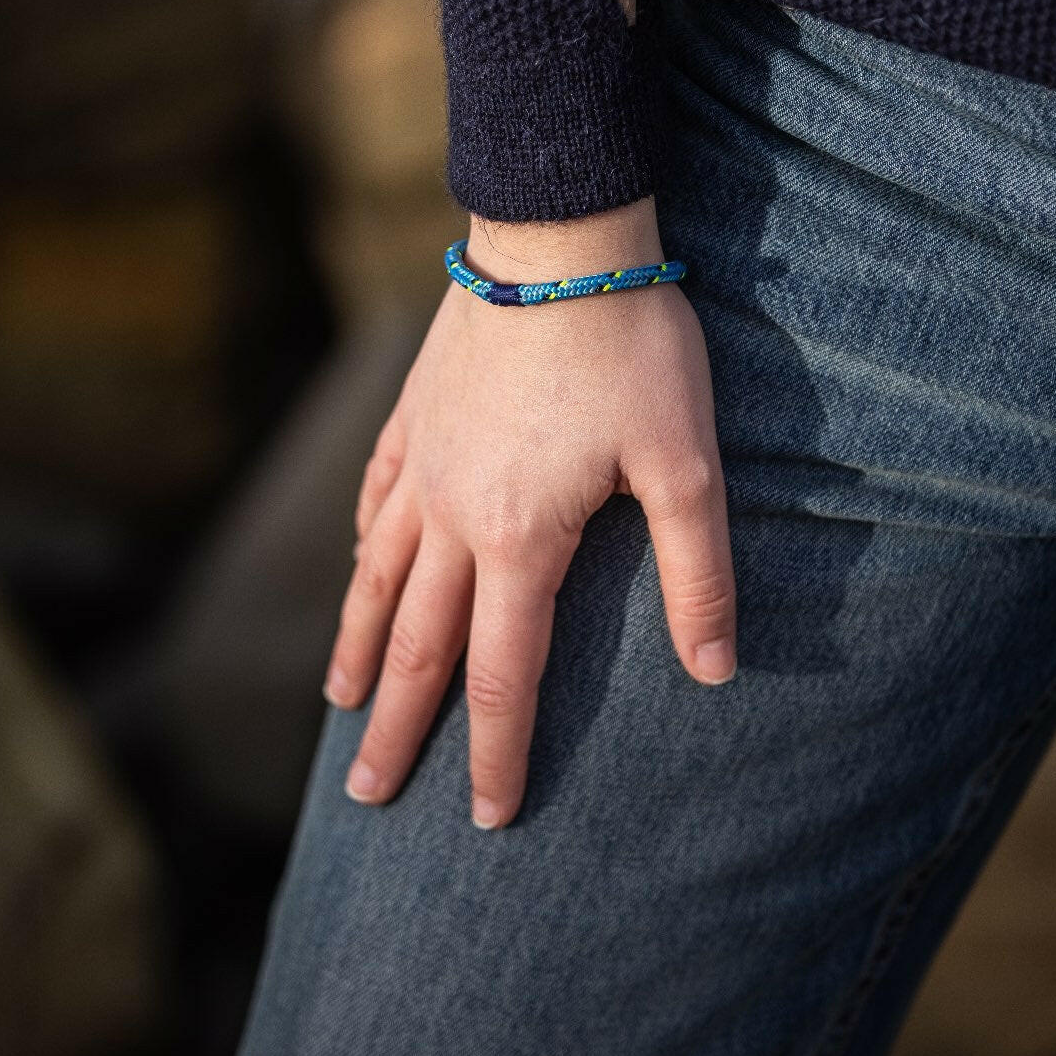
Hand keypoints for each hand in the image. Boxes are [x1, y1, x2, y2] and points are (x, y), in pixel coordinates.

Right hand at [321, 195, 736, 829]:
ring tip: (341, 703)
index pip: (502, 675)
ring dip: (359, 649)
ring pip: (376, 578)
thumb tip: (714, 672)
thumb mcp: (685, 464)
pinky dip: (363, 549)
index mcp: (518, 539)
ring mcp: (423, 462)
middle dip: (398, 729)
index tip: (485, 820)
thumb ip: (697, 573)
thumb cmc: (632, 346)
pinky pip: (375, 499)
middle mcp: (452, 514)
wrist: (558, 235)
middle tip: (367, 795)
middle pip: (418, 644)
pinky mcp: (413, 414)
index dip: (495, 754)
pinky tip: (357, 567)